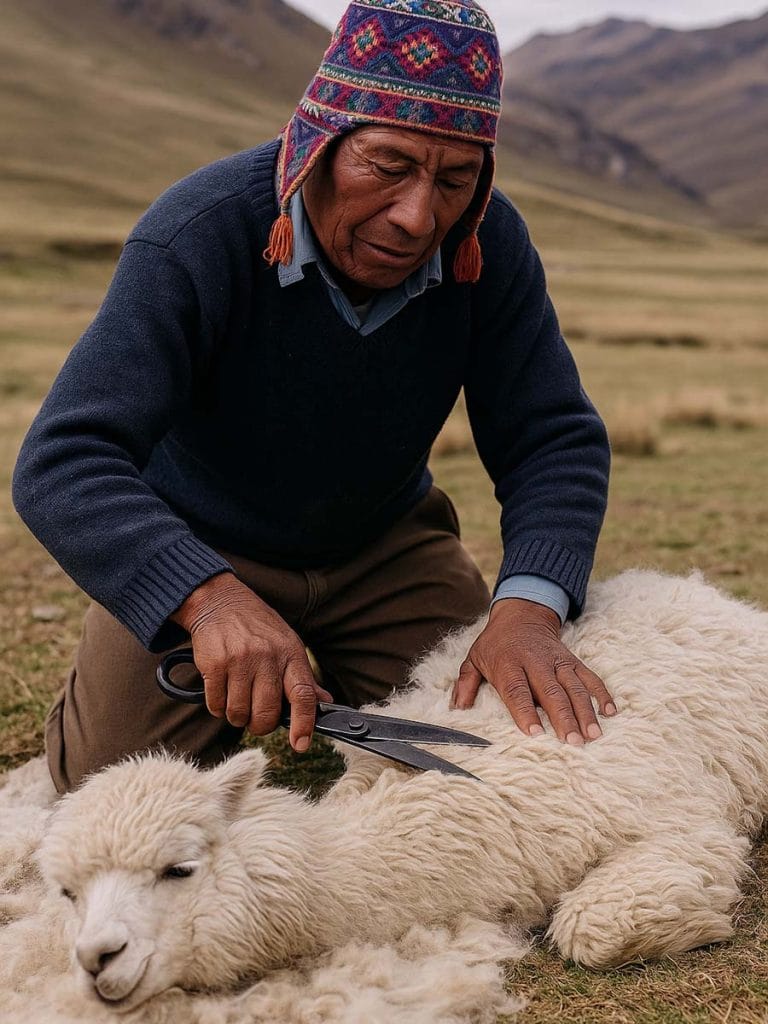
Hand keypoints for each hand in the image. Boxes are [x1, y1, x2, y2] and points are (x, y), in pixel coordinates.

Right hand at [171, 573, 331, 751]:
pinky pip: (216, 704)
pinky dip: (218, 706)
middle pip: (267, 713)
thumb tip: (324, 703)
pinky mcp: (215, 664)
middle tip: (256, 718)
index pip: (303, 694)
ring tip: (238, 699)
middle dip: (260, 725)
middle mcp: (267, 657)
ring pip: (238, 714)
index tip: (300, 745)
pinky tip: (222, 691)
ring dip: (237, 716)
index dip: (304, 724)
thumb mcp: (287, 644)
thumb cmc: (257, 627)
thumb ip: (302, 677)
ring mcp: (240, 660)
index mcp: (291, 653)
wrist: (219, 601)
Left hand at [451, 598, 616, 743]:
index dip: (525, 712)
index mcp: (508, 664)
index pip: (516, 690)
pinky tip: (610, 712)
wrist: (521, 614)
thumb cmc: (495, 644)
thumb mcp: (474, 659)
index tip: (535, 733)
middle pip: (551, 691)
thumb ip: (465, 685)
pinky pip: (590, 677)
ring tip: (592, 735)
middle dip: (563, 717)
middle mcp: (535, 662)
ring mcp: (557, 661)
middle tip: (572, 742)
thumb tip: (456, 710)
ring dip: (585, 711)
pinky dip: (601, 693)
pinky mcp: (573, 660)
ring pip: (574, 686)